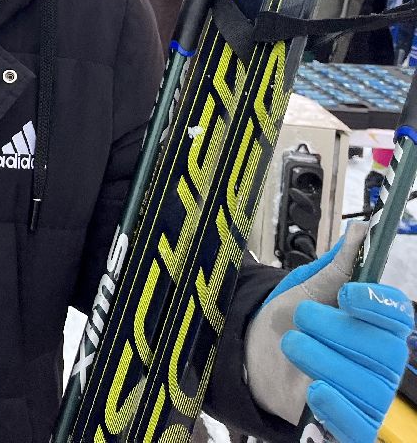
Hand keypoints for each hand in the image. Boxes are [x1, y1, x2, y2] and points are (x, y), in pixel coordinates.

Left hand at [246, 222, 413, 442]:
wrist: (253, 355)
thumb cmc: (288, 321)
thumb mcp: (307, 289)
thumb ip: (336, 266)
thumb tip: (360, 229)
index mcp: (378, 326)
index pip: (399, 317)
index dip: (376, 303)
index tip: (346, 293)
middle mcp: (382, 362)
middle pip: (382, 350)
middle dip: (335, 329)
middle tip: (301, 318)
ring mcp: (369, 396)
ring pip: (365, 385)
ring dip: (321, 360)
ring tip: (292, 346)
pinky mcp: (351, 425)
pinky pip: (359, 425)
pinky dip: (336, 407)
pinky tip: (314, 390)